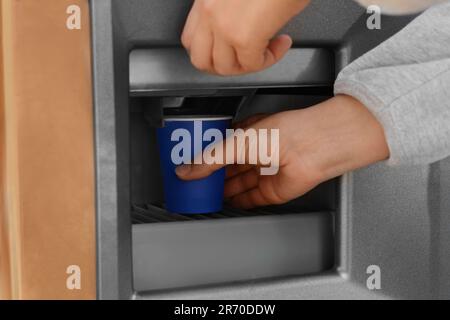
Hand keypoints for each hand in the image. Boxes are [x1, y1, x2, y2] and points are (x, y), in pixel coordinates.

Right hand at [176, 95, 389, 208]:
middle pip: (228, 169)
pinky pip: (250, 199)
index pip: (220, 147)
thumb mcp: (237, 142)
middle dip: (210, 177)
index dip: (204, 156)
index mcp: (247, 135)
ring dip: (220, 191)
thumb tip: (186, 170)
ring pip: (237, 185)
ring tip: (201, 196)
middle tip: (191, 184)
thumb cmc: (284, 133)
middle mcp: (256, 154)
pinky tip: (224, 204)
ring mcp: (264, 173)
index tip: (187, 164)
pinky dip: (237, 202)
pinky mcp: (271, 191)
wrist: (313, 148)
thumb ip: (210, 158)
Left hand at [181, 0, 309, 74]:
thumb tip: (247, 26)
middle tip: (243, 59)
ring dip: (247, 65)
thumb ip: (232, 8)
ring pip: (223, 67)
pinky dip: (270, 59)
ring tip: (265, 51)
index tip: (230, 47)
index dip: (211, 51)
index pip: (191, 38)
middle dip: (225, 66)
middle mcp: (208, 10)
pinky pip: (252, 65)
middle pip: (200, 59)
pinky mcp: (243, 36)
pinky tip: (281, 44)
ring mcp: (222, 24)